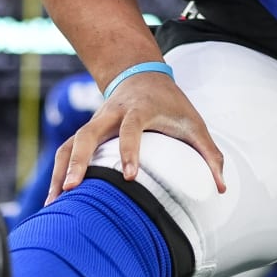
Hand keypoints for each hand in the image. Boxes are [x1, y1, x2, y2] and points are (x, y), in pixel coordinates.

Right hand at [48, 72, 226, 202]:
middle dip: (79, 160)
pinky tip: (53, 197)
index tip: (130, 177)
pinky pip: (67, 150)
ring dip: (62, 170)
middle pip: (88, 133)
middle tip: (73, 188)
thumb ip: (209, 154)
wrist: (142, 75)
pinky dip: (59, 171)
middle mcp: (111, 113)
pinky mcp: (86, 131)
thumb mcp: (194, 124)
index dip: (130, 150)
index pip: (131, 128)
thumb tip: (222, 188)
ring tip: (55, 201)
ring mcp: (95, 121)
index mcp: (139, 108)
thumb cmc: (172, 104)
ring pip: (71, 143)